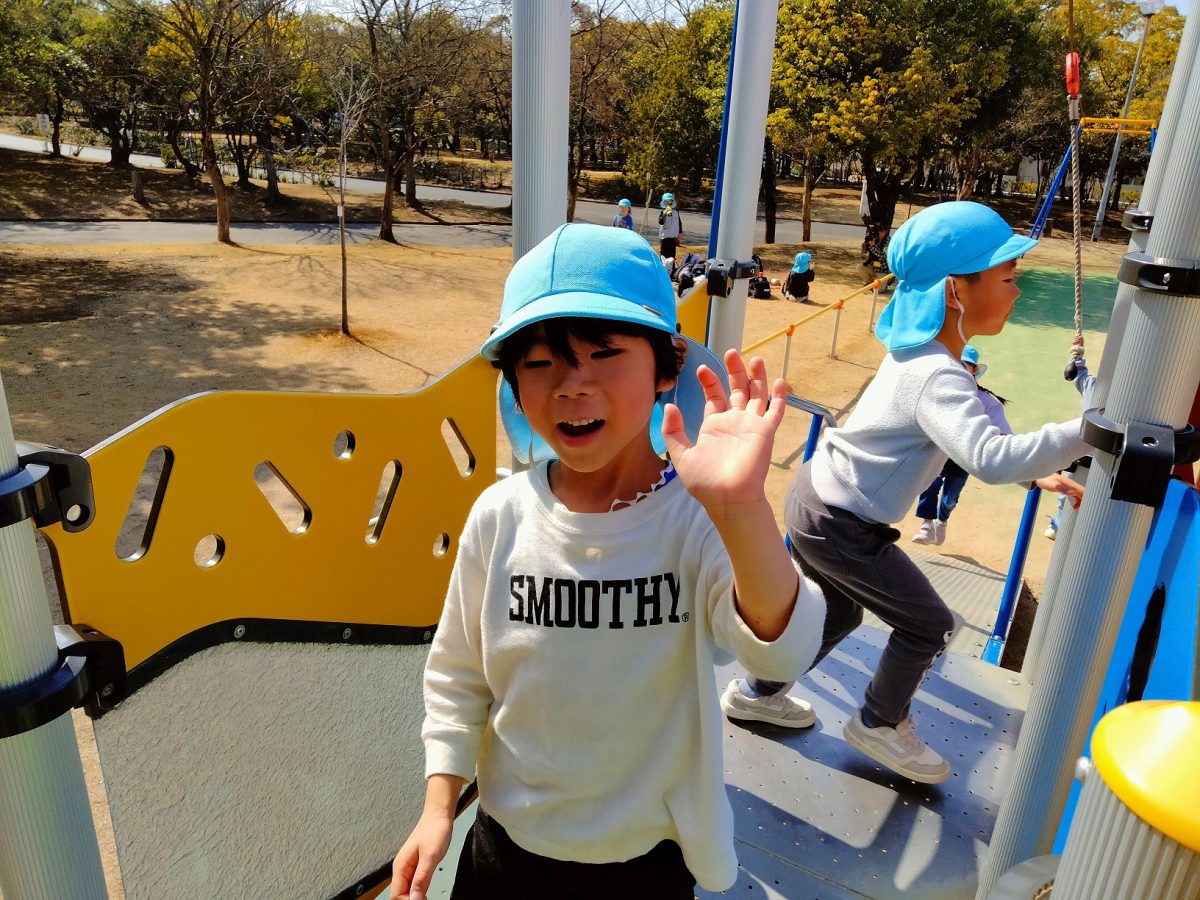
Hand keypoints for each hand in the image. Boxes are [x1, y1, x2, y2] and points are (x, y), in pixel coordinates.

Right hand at [389, 812, 453, 899]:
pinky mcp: (416, 865)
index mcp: (401, 866)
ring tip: (427, 899)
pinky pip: (414, 884)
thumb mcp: (430, 856)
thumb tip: (414, 899)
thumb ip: (422, 879)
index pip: (396, 894)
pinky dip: (419, 891)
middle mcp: (402, 868)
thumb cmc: (434, 830)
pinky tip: (426, 894)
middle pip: (399, 894)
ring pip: (407, 890)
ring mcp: (408, 867)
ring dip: (415, 898)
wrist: (439, 815)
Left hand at [661, 349, 785, 514]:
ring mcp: (751, 425)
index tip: (701, 369)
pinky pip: (775, 411)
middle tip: (730, 352)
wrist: (727, 498)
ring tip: (754, 358)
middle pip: (737, 389)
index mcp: (715, 425)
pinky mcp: (765, 432)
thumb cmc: (705, 481)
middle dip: (734, 371)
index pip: (714, 396)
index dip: (710, 381)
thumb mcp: (681, 455)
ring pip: (757, 394)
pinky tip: (780, 381)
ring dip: (757, 377)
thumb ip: (673, 431)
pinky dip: (779, 397)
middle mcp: (734, 421)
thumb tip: (669, 406)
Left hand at [1035, 473, 1083, 507]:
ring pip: (1080, 494)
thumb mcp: (1052, 485)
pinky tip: (1075, 506)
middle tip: (1082, 508)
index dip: (1085, 497)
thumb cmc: (1045, 480)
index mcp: (1070, 483)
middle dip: (1085, 500)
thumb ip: (1062, 488)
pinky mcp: (1068, 489)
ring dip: (1081, 501)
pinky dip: (1077, 500)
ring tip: (1077, 508)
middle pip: (1083, 492)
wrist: (1040, 476)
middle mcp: (1072, 484)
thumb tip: (1073, 492)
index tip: (1085, 505)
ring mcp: (1070, 486)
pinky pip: (1076, 495)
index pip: (1082, 490)